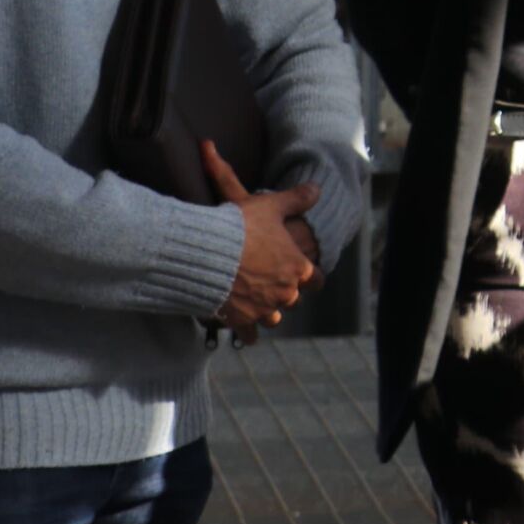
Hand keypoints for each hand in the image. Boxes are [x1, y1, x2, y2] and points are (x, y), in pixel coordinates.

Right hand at [202, 140, 319, 330]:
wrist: (205, 254)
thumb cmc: (240, 227)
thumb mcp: (270, 206)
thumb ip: (296, 199)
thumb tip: (317, 188)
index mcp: (297, 268)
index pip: (316, 279)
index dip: (311, 277)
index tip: (307, 276)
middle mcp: (285, 293)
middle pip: (294, 300)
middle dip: (287, 293)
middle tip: (276, 286)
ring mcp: (263, 309)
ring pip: (273, 319)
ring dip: (267, 311)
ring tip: (258, 303)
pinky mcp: (241, 321)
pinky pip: (249, 334)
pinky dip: (246, 331)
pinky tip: (243, 327)